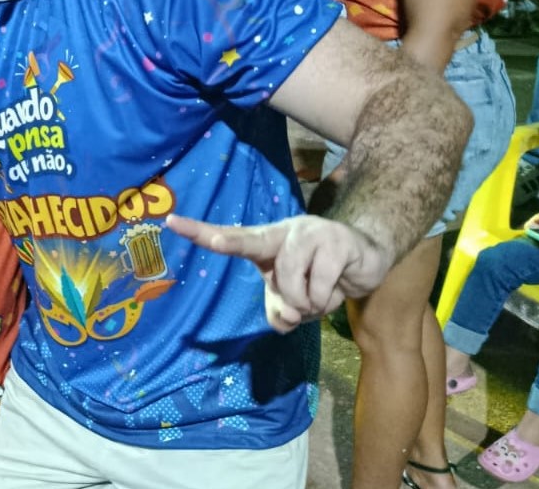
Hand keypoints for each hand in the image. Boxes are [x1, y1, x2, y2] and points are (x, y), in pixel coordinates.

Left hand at [165, 213, 393, 332]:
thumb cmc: (319, 277)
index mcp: (265, 242)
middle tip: (215, 242)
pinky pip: (319, 288)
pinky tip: (337, 290)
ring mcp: (310, 233)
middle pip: (251, 242)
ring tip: (317, 298)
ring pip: (291, 283)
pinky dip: (326, 302)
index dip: (199, 231)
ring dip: (305, 305)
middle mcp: (282, 232)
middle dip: (230, 243)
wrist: (366, 258)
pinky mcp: (337, 242)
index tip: (171, 222)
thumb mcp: (293, 299)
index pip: (228, 235)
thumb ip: (280, 311)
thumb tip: (286, 317)